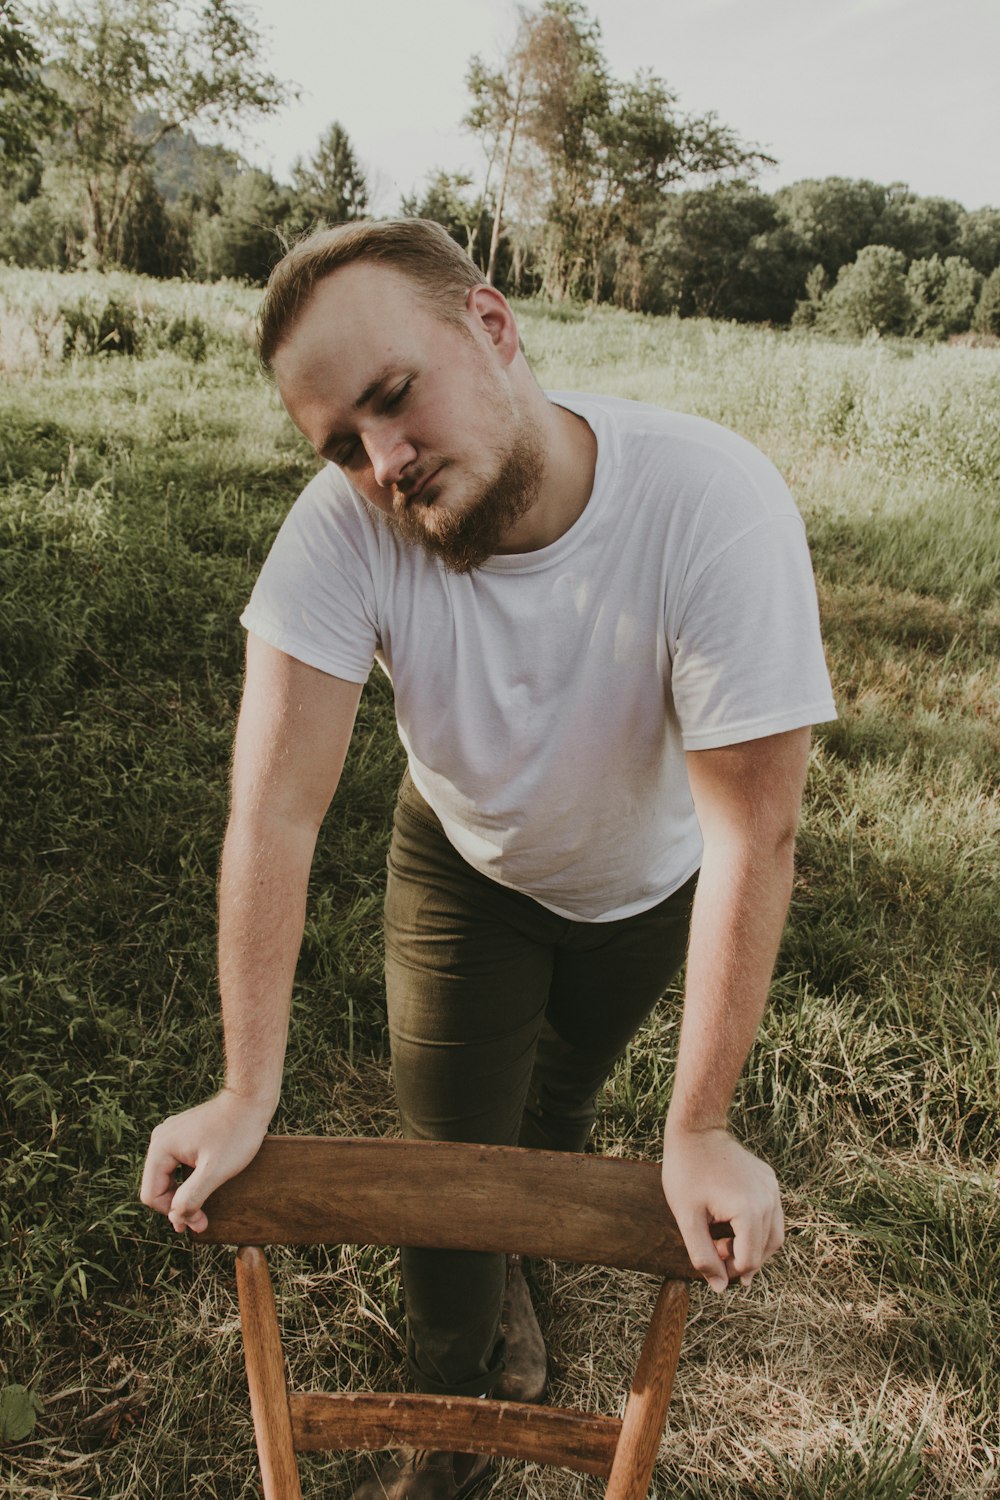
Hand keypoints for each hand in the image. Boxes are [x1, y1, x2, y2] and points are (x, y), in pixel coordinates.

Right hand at [139, 1089, 272, 1233]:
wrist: (251, 1099)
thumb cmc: (236, 1133)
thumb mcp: (215, 1171)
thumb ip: (191, 1197)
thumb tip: (176, 1219)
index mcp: (161, 1148)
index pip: (152, 1195)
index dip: (173, 1214)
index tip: (198, 1223)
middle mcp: (160, 1139)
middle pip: (157, 1185)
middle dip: (177, 1205)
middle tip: (202, 1222)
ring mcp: (172, 1134)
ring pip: (168, 1175)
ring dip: (183, 1193)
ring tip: (203, 1207)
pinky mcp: (184, 1133)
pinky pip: (177, 1163)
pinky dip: (188, 1179)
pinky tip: (204, 1186)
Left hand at [661, 1125, 783, 1292]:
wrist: (695, 1130)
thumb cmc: (686, 1172)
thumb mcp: (687, 1219)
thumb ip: (703, 1257)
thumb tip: (720, 1288)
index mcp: (750, 1211)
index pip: (749, 1260)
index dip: (729, 1270)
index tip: (710, 1259)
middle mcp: (768, 1200)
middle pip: (765, 1250)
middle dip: (741, 1258)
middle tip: (716, 1250)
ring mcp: (772, 1188)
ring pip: (774, 1234)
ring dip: (753, 1245)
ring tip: (725, 1240)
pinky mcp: (770, 1179)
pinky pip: (772, 1213)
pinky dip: (757, 1226)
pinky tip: (733, 1221)